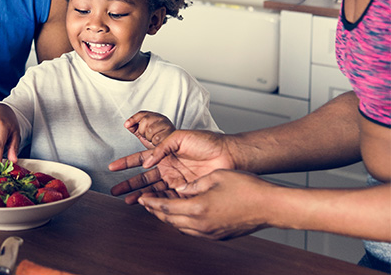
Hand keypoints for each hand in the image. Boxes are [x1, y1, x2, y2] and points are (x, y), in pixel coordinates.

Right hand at [108, 129, 233, 202]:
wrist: (228, 154)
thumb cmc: (207, 141)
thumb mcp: (179, 137)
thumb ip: (161, 147)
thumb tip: (147, 162)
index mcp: (164, 153)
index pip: (141, 159)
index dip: (126, 163)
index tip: (113, 167)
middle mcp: (168, 168)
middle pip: (143, 178)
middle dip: (128, 184)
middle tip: (115, 190)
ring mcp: (176, 180)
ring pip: (153, 190)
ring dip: (140, 195)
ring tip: (127, 201)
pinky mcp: (185, 191)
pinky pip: (168, 198)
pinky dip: (157, 202)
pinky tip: (148, 204)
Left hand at [125, 111, 175, 148]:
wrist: (172, 151)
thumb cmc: (159, 142)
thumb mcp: (145, 134)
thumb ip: (135, 128)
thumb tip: (127, 124)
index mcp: (155, 117)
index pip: (142, 114)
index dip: (133, 119)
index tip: (126, 125)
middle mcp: (162, 119)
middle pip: (145, 120)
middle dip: (143, 131)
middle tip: (148, 137)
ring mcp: (167, 125)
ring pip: (150, 130)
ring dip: (150, 138)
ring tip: (154, 141)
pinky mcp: (171, 134)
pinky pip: (157, 139)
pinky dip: (156, 143)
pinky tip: (159, 144)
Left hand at [138, 169, 274, 239]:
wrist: (270, 206)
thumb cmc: (247, 188)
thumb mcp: (215, 177)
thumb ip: (193, 184)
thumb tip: (179, 188)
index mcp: (198, 208)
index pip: (165, 207)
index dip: (151, 202)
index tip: (141, 198)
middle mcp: (202, 224)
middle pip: (170, 220)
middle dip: (156, 211)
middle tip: (146, 203)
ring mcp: (210, 233)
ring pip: (180, 228)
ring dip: (168, 218)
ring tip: (161, 208)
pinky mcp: (218, 236)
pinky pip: (193, 231)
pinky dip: (182, 223)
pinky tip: (182, 215)